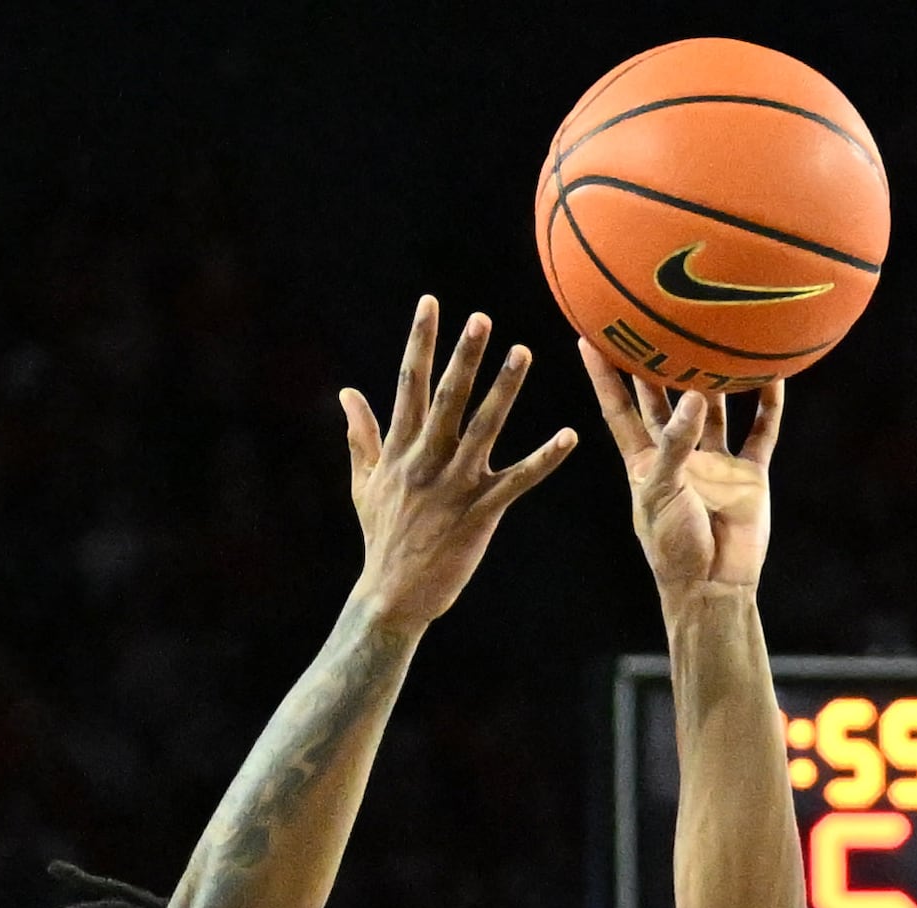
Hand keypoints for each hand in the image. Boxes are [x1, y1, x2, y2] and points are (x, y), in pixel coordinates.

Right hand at [340, 298, 577, 627]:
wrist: (392, 593)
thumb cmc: (381, 536)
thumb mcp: (363, 482)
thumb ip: (361, 434)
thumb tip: (346, 392)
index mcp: (399, 449)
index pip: (408, 383)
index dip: (420, 341)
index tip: (431, 304)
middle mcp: (425, 460)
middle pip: (447, 397)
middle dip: (463, 356)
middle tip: (481, 318)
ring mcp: (454, 485)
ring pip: (483, 427)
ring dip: (505, 389)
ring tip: (524, 351)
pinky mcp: (481, 511)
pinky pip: (519, 479)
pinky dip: (545, 458)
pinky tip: (569, 436)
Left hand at [582, 345, 780, 596]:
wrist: (713, 584)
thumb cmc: (673, 546)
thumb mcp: (662, 491)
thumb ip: (677, 445)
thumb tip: (695, 397)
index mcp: (644, 461)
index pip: (618, 409)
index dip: (603, 376)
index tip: (588, 336)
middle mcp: (678, 455)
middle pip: (665, 399)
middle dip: (659, 363)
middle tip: (657, 319)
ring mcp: (714, 463)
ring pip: (716, 410)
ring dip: (717, 379)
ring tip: (718, 337)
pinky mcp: (748, 475)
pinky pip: (760, 433)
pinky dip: (768, 407)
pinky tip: (774, 377)